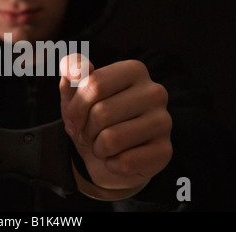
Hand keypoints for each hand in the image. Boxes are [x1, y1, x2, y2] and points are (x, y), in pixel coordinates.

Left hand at [59, 54, 171, 190]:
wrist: (103, 155)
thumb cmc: (89, 116)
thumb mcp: (73, 91)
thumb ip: (70, 69)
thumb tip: (77, 70)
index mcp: (134, 70)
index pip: (94, 85)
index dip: (76, 108)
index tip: (77, 116)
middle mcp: (155, 92)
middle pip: (101, 113)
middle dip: (86, 130)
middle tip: (90, 133)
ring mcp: (164, 122)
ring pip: (112, 139)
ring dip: (97, 148)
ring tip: (103, 145)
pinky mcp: (165, 151)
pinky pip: (125, 162)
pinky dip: (112, 164)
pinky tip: (118, 158)